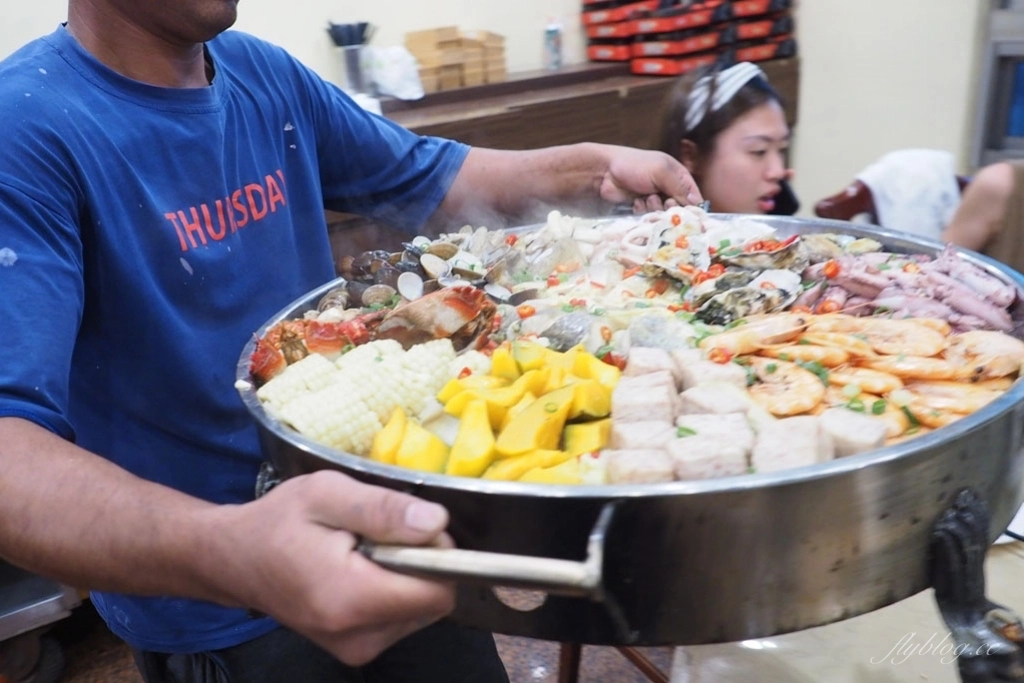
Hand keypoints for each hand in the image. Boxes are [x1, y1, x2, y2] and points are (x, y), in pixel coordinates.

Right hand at [212, 470, 455, 665]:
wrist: (235, 560)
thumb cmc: (280, 521)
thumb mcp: (327, 494)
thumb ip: (383, 510)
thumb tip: (438, 524)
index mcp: (351, 599)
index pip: (436, 591)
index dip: (436, 554)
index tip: (408, 528)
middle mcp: (358, 636)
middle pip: (432, 601)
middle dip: (421, 564)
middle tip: (380, 535)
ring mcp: (357, 649)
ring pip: (421, 610)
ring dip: (407, 577)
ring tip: (365, 551)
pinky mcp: (357, 650)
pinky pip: (402, 618)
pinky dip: (393, 592)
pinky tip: (362, 571)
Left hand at [596, 146, 702, 211]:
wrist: (605, 172)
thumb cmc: (635, 165)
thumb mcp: (661, 171)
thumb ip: (679, 186)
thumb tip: (695, 203)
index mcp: (678, 176)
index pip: (693, 196)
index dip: (691, 207)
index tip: (687, 213)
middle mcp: (668, 188)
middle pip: (679, 209)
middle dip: (670, 208)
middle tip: (664, 201)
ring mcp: (654, 199)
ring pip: (663, 215)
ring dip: (654, 208)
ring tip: (646, 198)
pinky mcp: (641, 208)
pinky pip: (648, 217)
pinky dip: (643, 211)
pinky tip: (636, 202)